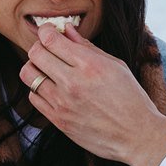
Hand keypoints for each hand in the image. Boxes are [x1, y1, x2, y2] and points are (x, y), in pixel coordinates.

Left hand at [20, 25, 165, 165]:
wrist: (136, 135)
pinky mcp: (58, 120)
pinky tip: (52, 88)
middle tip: (49, 50)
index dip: (46, 31)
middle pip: (35, 53)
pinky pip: (33, 96)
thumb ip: (87, 46)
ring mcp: (62, 103)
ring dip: (35, 67)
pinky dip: (38, 88)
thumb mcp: (116, 65)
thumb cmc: (131, 98)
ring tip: (48, 69)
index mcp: (89, 65)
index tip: (50, 32)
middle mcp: (72, 83)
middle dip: (40, 46)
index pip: (50, 39)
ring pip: (28, 74)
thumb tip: (66, 29)